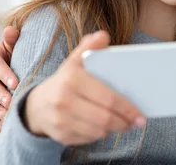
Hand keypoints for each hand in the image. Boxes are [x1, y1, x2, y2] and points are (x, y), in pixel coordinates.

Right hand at [25, 31, 145, 145]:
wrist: (36, 105)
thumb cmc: (64, 82)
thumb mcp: (74, 62)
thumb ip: (89, 48)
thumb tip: (103, 35)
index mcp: (71, 79)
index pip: (108, 98)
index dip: (127, 108)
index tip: (140, 114)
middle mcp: (63, 100)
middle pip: (104, 118)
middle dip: (124, 121)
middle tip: (136, 122)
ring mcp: (60, 120)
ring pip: (98, 131)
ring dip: (115, 129)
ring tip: (125, 124)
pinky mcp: (60, 135)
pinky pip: (88, 139)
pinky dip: (100, 134)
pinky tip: (106, 128)